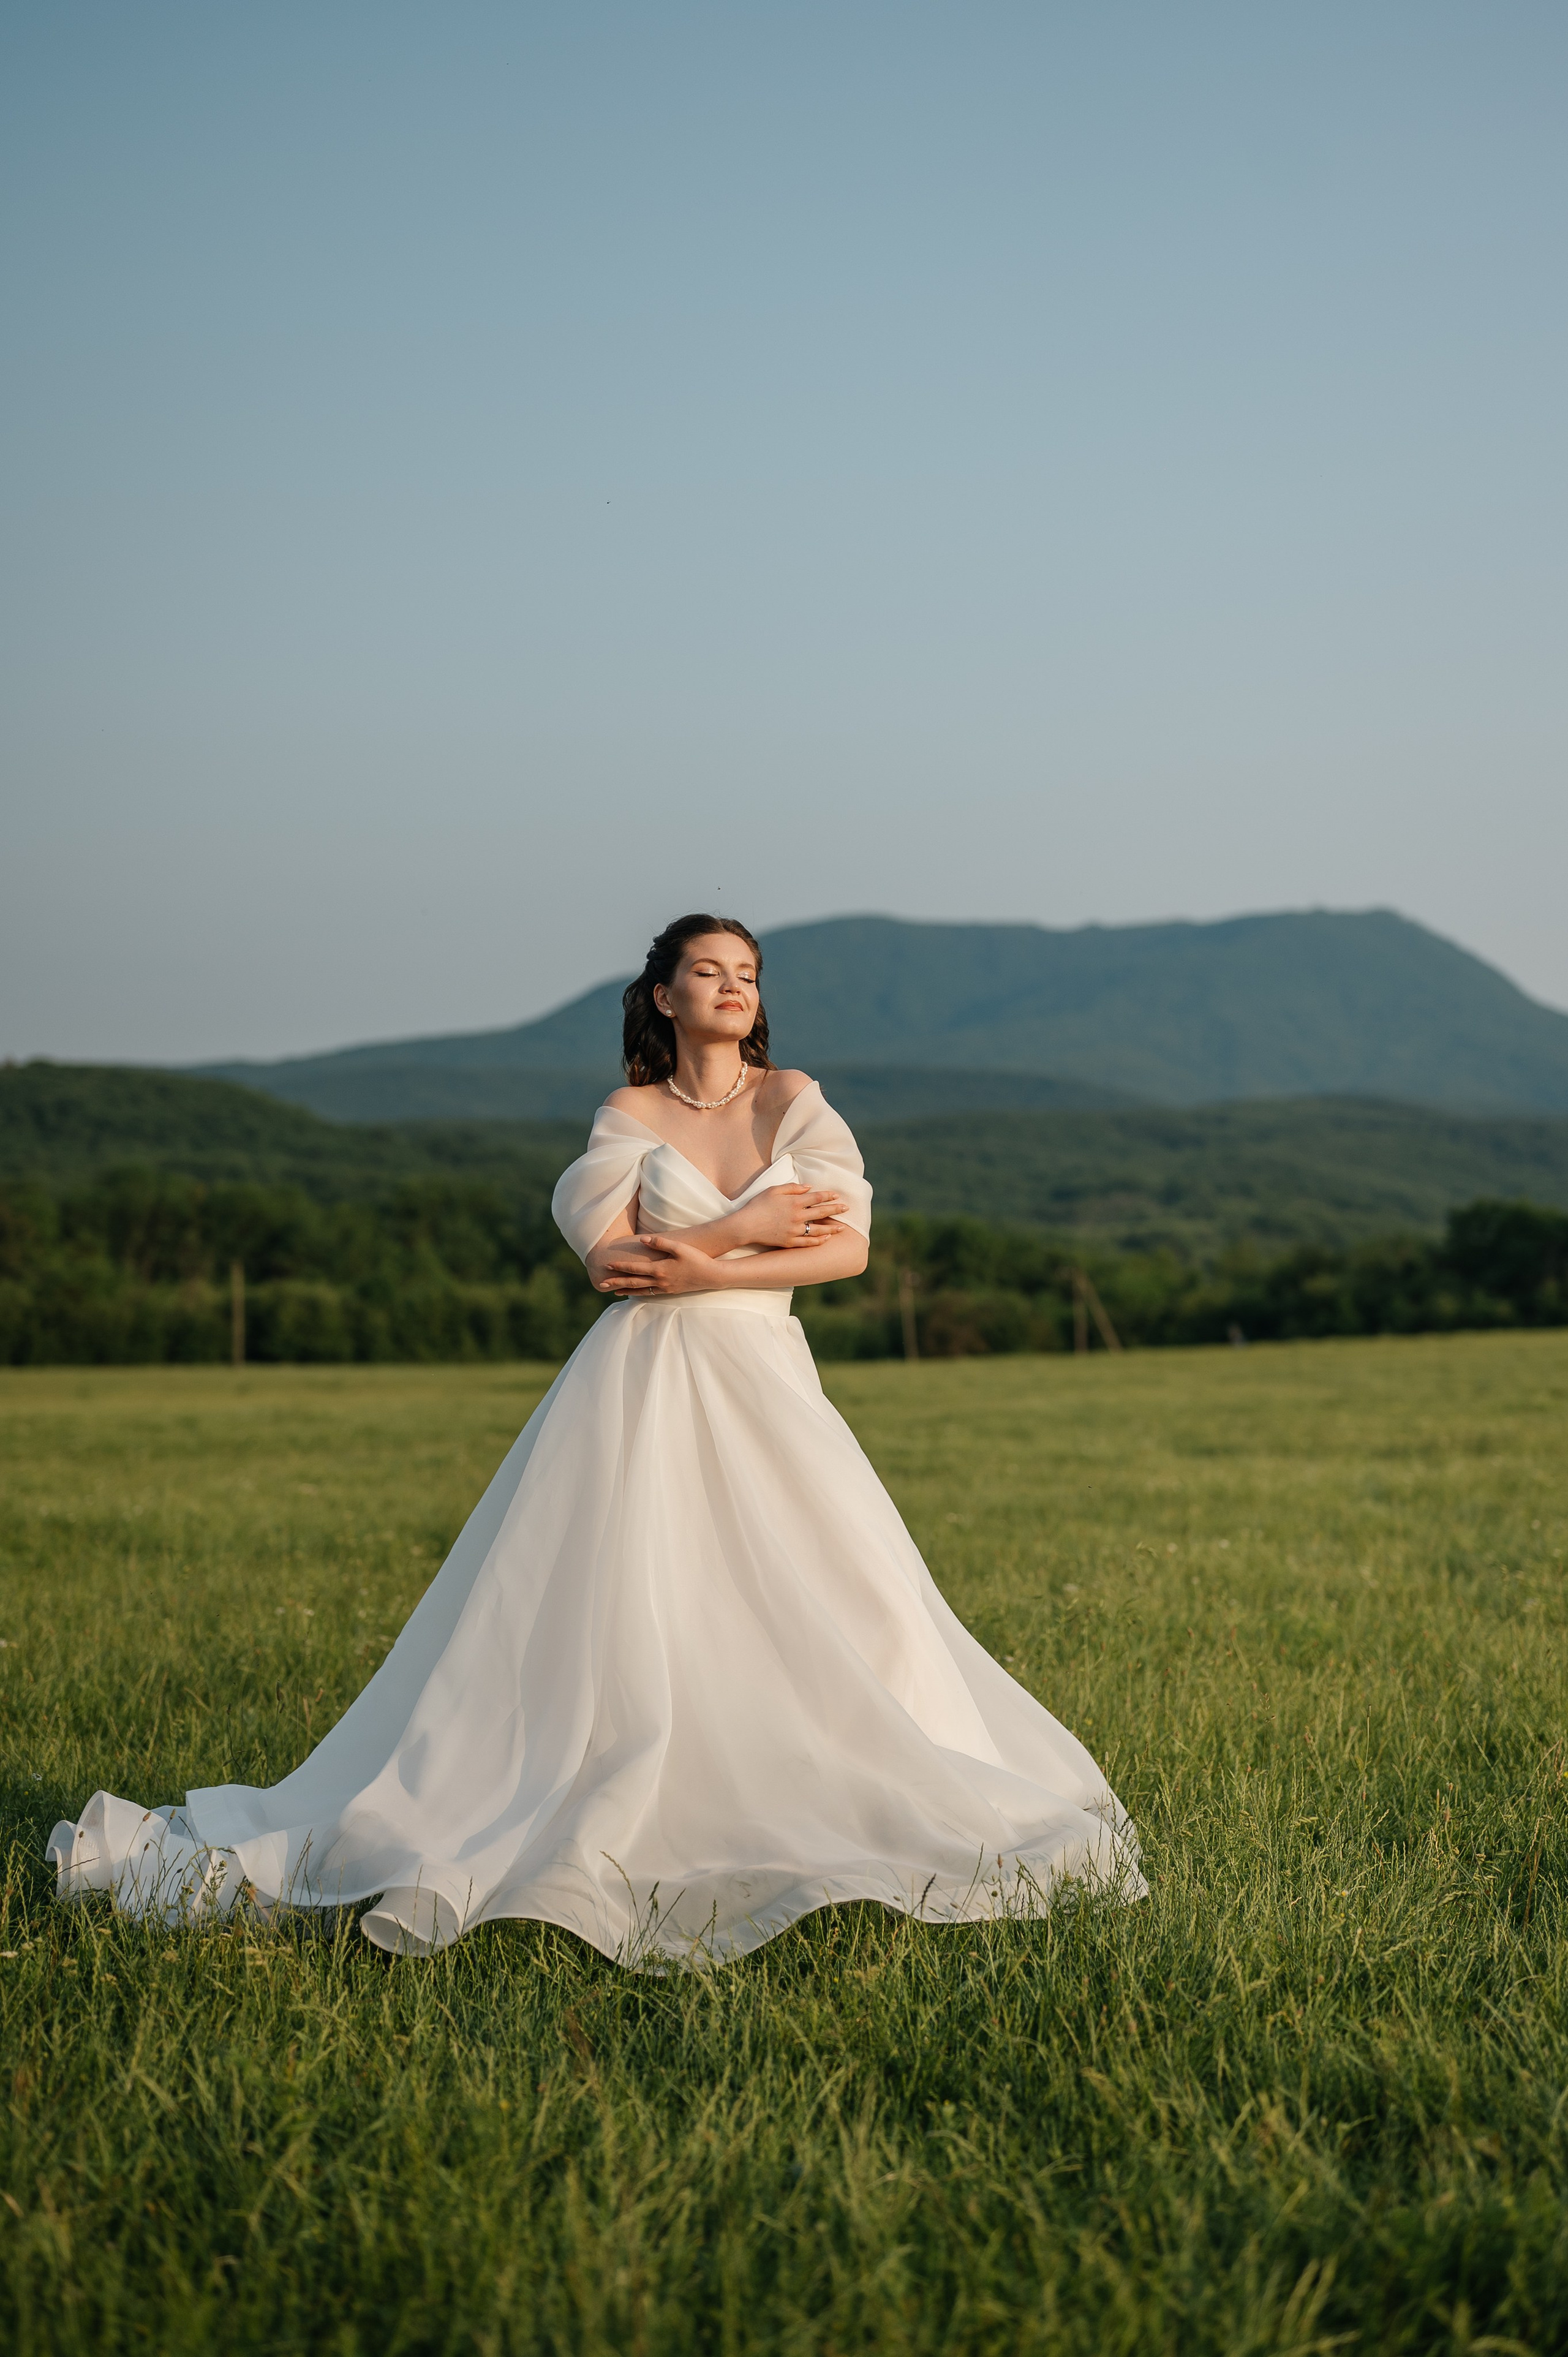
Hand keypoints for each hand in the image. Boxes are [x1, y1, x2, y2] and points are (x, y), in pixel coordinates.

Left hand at [591, 1233, 720, 1297]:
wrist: (711, 1276)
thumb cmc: (697, 1259)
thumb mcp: (680, 1247)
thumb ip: (660, 1243)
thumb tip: (642, 1240)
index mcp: (659, 1270)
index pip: (634, 1268)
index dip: (620, 1266)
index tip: (607, 1265)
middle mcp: (659, 1281)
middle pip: (632, 1282)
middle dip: (616, 1282)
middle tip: (601, 1284)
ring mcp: (664, 1288)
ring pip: (640, 1290)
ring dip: (625, 1290)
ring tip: (613, 1291)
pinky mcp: (670, 1291)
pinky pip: (649, 1293)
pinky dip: (638, 1293)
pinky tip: (634, 1293)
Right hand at [738, 1185, 848, 1250]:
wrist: (746, 1225)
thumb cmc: (758, 1205)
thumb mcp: (774, 1190)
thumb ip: (793, 1187)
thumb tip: (809, 1187)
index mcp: (794, 1202)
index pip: (817, 1197)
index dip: (828, 1196)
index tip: (837, 1196)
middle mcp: (798, 1216)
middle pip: (821, 1212)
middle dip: (836, 1209)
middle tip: (847, 1208)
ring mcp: (795, 1230)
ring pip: (818, 1229)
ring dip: (832, 1228)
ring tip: (842, 1227)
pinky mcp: (790, 1242)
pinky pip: (808, 1242)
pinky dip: (819, 1240)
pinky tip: (826, 1238)